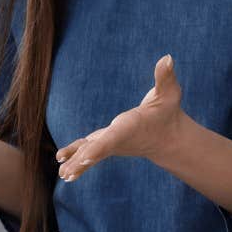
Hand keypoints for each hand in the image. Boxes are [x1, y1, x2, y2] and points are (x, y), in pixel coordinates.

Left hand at [55, 54, 187, 181]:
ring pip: (90, 153)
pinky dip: (76, 156)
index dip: (98, 148)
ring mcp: (111, 144)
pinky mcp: (106, 144)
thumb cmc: (167, 112)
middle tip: (67, 173)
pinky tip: (61, 162)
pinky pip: (88, 151)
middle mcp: (118, 139)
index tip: (84, 159)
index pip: (112, 138)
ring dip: (76, 163)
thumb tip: (167, 58)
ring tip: (63, 174)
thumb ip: (165, 77)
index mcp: (129, 127)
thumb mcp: (169, 93)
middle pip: (97, 151)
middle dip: (82, 161)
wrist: (168, 137)